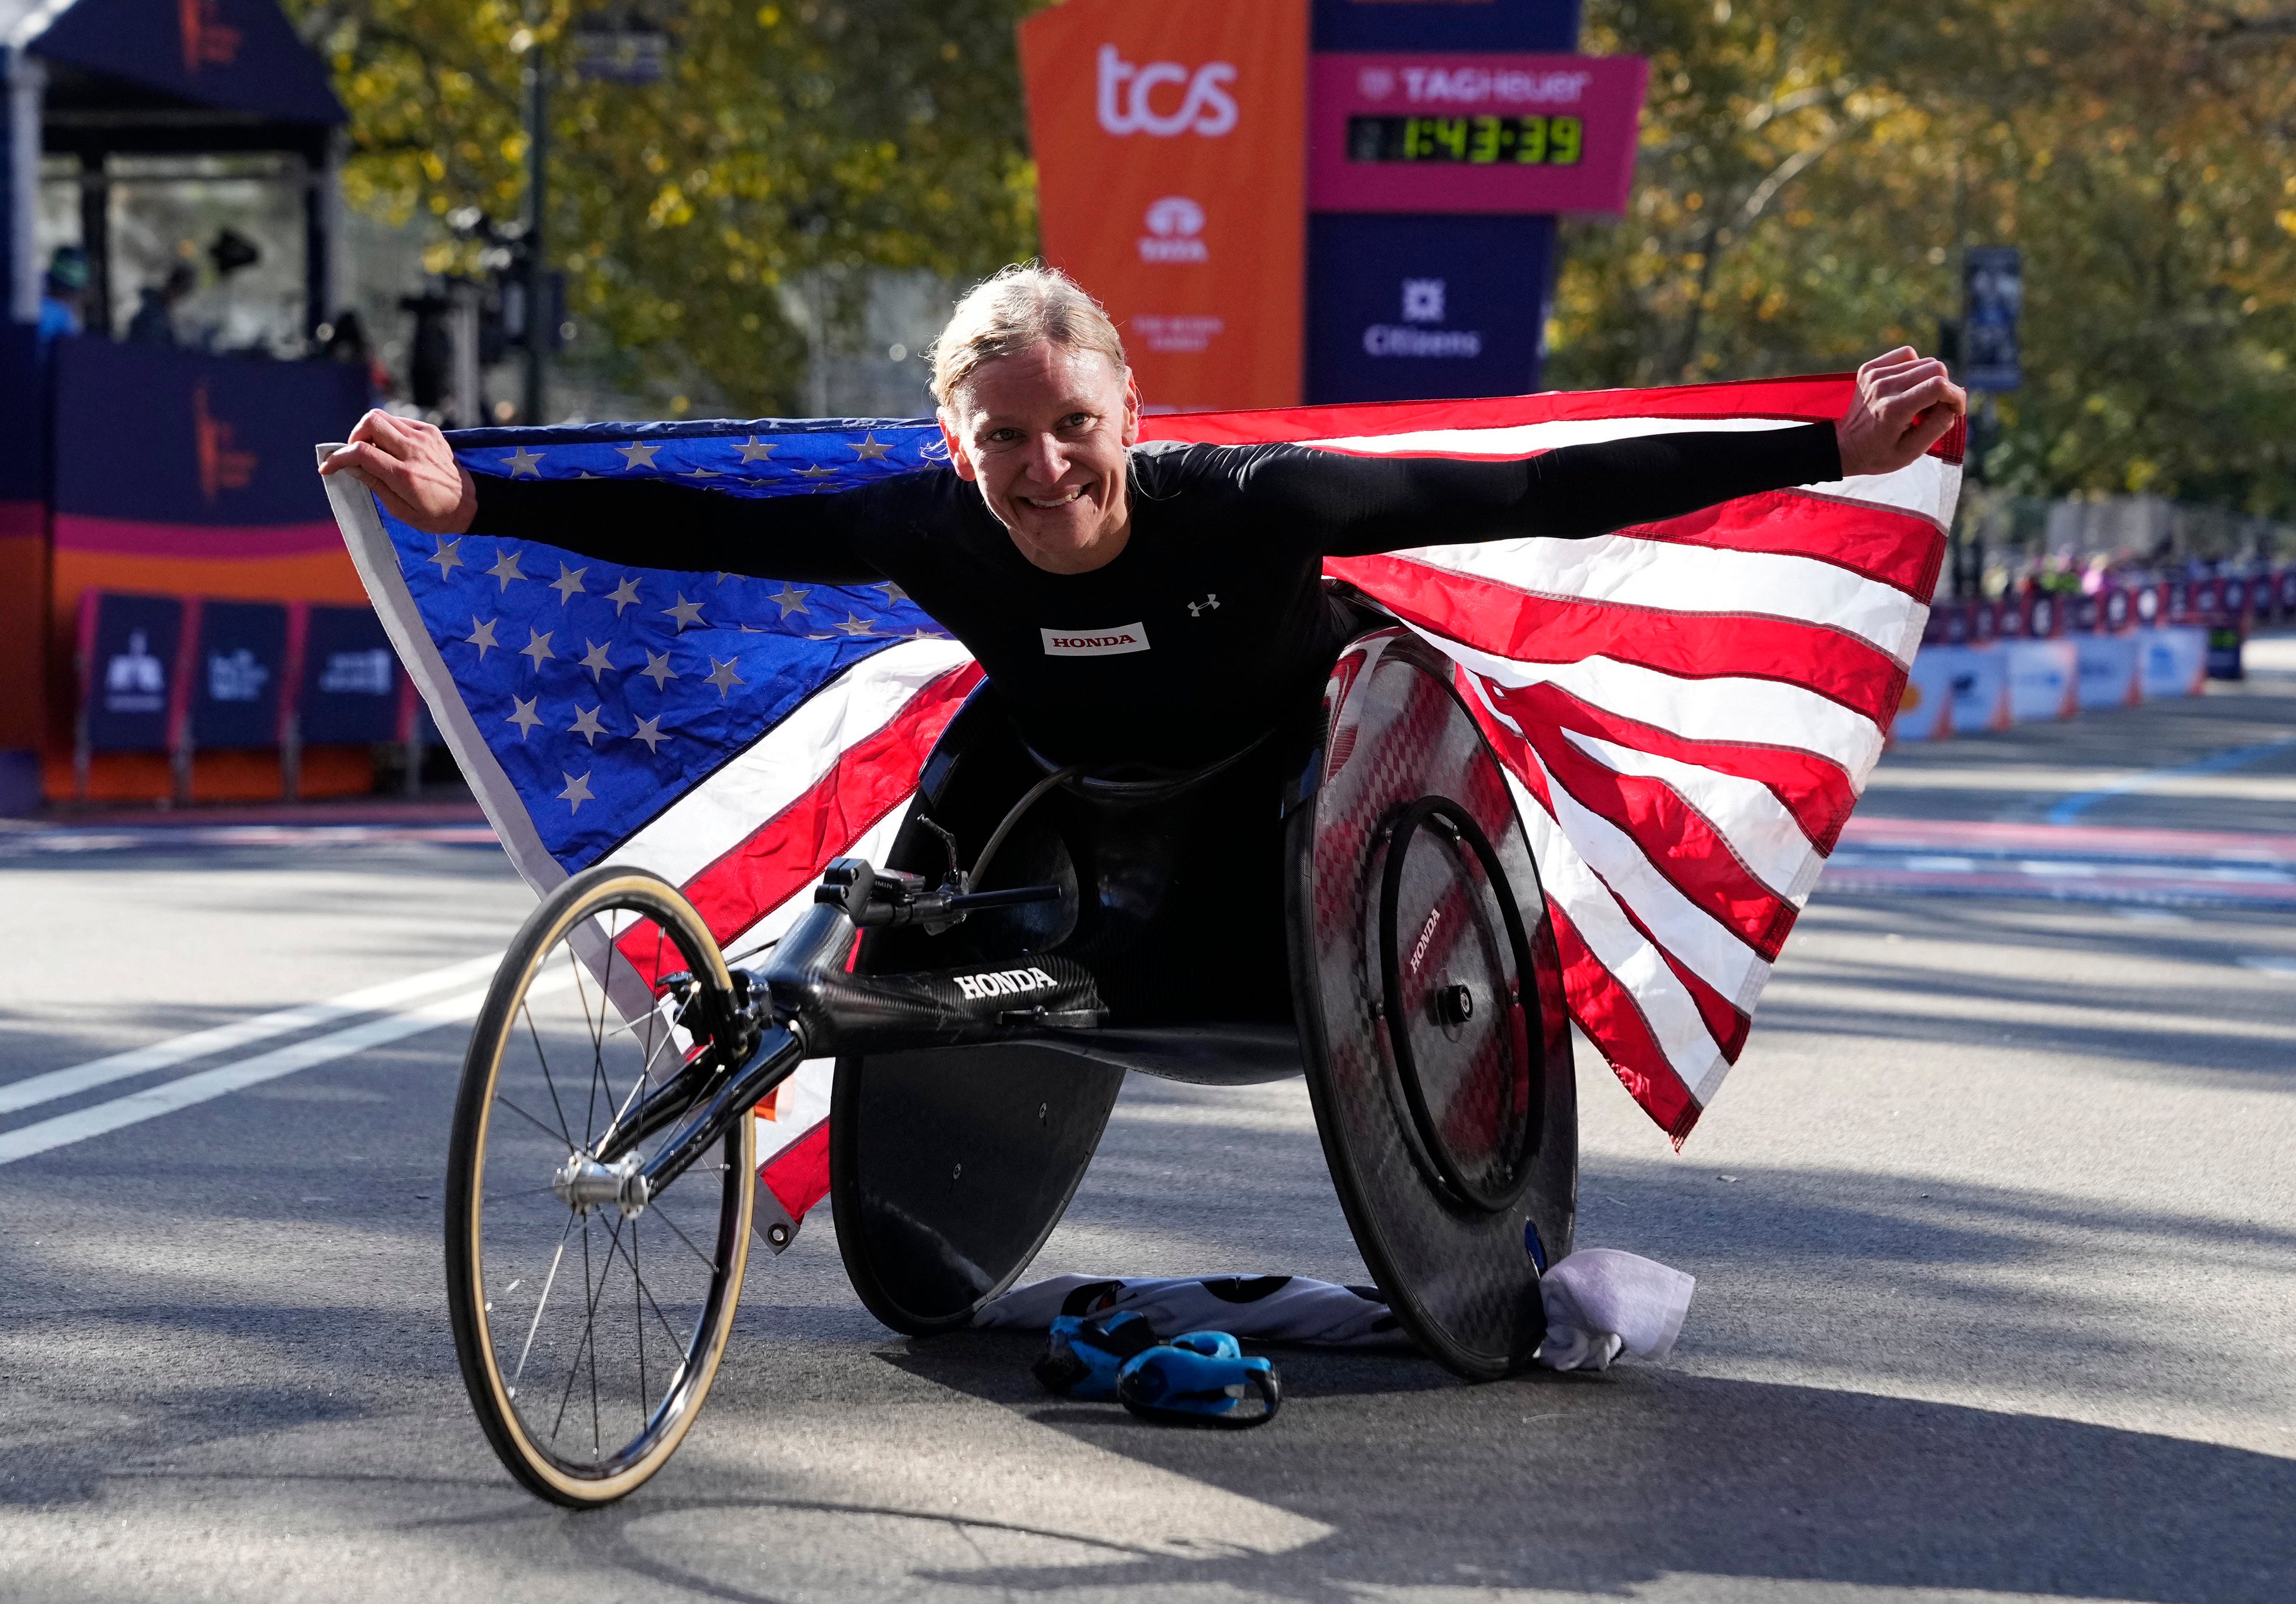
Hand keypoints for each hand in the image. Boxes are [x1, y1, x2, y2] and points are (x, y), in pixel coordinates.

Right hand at [318, 410, 478, 533]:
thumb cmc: (435, 514)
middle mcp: (414, 451)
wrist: (471, 504)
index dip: (338, 457)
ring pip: (383, 417)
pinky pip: (399, 421)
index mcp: (405, 475)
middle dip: (355, 437)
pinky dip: (388, 431)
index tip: (328, 467)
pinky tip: (392, 449)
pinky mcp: (431, 432)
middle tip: (357, 456)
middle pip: (371, 422)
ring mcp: (424, 438)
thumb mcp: (401, 510)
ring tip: (374, 453)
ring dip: (370, 432)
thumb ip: (374, 483)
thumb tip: (349, 465)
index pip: (362, 452)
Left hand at [1834, 348, 1966, 477]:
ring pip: (1923, 361)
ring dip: (1929, 380)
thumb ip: (1937, 426)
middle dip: (1944, 389)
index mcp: (1893, 409)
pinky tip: (1907, 386)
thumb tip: (1953, 403)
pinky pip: (1906, 355)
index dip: (1956, 396)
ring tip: (1918, 401)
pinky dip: (1914, 368)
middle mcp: (1883, 386)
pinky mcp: (1869, 368)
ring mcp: (1874, 374)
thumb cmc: (1879, 454)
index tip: (1955, 411)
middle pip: (1935, 368)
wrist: (1844, 447)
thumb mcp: (1911, 452)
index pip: (1938, 385)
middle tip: (1932, 410)